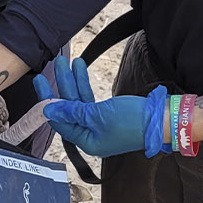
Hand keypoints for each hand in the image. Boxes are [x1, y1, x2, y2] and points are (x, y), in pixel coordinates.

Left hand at [34, 56, 170, 157]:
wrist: (162, 121)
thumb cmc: (132, 121)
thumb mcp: (98, 115)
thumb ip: (72, 111)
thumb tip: (49, 109)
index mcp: (86, 140)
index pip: (59, 120)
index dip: (48, 100)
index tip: (40, 80)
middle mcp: (91, 135)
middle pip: (69, 109)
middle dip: (62, 85)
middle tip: (56, 64)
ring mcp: (100, 126)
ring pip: (79, 102)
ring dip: (73, 81)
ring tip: (69, 62)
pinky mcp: (108, 116)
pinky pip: (90, 101)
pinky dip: (85, 85)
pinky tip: (81, 70)